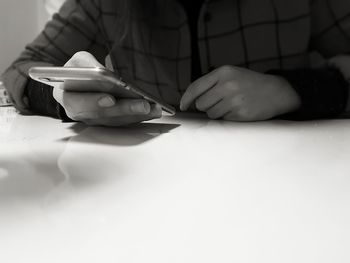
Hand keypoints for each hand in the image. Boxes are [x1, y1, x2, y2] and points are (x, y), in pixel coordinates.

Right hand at [53, 51, 161, 125]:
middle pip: (102, 115)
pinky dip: (140, 117)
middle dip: (124, 109)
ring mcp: (95, 120)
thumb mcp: (78, 62)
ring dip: (137, 115)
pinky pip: (125, 122)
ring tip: (154, 108)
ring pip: (117, 121)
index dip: (94, 102)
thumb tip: (105, 74)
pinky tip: (153, 110)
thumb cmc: (78, 71)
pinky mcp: (109, 122)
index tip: (110, 99)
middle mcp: (80, 114)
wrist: (79, 83)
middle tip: (143, 105)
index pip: (77, 103)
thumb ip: (87, 66)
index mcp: (66, 97)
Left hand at [180, 66, 300, 120]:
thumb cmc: (250, 83)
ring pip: (211, 114)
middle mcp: (227, 85)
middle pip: (201, 104)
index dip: (186, 98)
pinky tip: (238, 110)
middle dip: (206, 106)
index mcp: (223, 73)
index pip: (195, 87)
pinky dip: (227, 117)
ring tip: (231, 105)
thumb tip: (190, 100)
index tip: (183, 105)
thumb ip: (211, 83)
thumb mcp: (231, 74)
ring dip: (217, 112)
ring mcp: (234, 100)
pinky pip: (223, 120)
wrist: (276, 92)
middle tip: (219, 102)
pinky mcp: (240, 114)